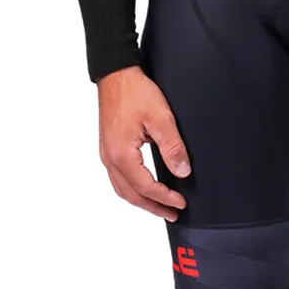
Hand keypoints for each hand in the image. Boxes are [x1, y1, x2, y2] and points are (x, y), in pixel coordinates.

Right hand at [95, 65, 191, 220]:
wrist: (116, 74)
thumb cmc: (135, 92)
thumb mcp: (161, 119)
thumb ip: (172, 148)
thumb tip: (182, 171)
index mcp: (122, 154)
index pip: (146, 187)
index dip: (165, 198)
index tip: (181, 203)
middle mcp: (110, 158)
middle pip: (131, 195)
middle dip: (153, 207)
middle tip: (172, 214)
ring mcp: (106, 153)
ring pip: (122, 188)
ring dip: (141, 200)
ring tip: (158, 206)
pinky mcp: (107, 147)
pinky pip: (117, 177)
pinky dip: (131, 188)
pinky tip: (141, 187)